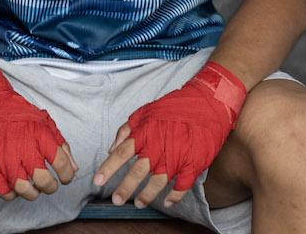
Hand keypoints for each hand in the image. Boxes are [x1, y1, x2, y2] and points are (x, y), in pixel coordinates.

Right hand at [0, 60, 78, 200]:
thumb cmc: (15, 112)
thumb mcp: (44, 121)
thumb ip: (61, 144)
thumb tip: (73, 167)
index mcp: (39, 135)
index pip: (61, 164)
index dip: (67, 175)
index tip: (66, 178)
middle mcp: (23, 149)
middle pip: (44, 181)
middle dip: (51, 187)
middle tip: (50, 184)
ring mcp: (5, 160)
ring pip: (24, 190)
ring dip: (33, 193)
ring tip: (34, 187)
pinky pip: (5, 192)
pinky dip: (13, 193)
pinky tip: (17, 184)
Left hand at [92, 61, 245, 208]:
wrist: (208, 102)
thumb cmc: (175, 106)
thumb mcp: (146, 111)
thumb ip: (127, 130)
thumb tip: (111, 148)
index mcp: (145, 133)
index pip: (121, 154)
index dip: (108, 168)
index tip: (97, 181)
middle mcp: (159, 146)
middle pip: (137, 171)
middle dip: (125, 188)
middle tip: (116, 200)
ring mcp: (177, 156)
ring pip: (158, 182)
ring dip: (147, 195)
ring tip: (138, 203)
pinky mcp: (194, 163)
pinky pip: (182, 185)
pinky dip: (175, 196)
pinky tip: (168, 202)